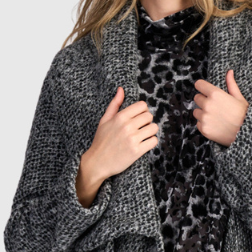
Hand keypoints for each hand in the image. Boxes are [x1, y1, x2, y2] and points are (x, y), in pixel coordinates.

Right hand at [77, 87, 157, 205]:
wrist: (97, 162)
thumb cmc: (101, 141)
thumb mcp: (104, 120)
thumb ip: (114, 104)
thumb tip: (121, 89)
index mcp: (120, 117)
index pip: (142, 105)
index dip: (143, 110)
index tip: (139, 117)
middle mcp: (127, 126)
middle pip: (149, 116)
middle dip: (147, 121)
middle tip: (141, 128)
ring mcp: (133, 139)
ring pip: (154, 128)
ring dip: (151, 131)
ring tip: (143, 135)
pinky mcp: (137, 151)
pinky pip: (154, 141)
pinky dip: (151, 142)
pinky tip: (144, 144)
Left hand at [192, 70, 248, 145]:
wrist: (245, 134)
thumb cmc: (244, 115)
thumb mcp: (239, 98)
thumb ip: (231, 84)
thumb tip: (229, 71)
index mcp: (215, 94)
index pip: (199, 85)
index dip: (202, 87)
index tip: (204, 90)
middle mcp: (207, 105)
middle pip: (197, 98)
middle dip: (203, 100)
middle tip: (213, 106)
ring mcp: (204, 117)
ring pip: (196, 111)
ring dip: (202, 113)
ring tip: (214, 116)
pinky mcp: (203, 129)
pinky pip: (198, 123)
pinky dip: (204, 124)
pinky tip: (214, 125)